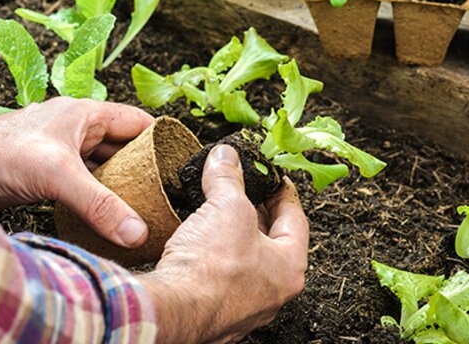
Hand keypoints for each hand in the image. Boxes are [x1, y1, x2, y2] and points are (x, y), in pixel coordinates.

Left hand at [0, 97, 153, 247]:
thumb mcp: (57, 175)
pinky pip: (86, 184)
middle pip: (124, 148)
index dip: (161, 140)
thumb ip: (100, 204)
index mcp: (87, 115)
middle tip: (164, 195)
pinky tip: (108, 215)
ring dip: (120, 186)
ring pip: (105, 167)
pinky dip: (99, 197)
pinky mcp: (50, 173)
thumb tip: (137, 232)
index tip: (179, 165)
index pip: (138, 123)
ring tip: (143, 208)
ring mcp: (64, 152)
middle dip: (143, 169)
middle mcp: (78, 130)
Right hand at [140, 145, 308, 342]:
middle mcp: (272, 292)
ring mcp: (244, 307)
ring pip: (245, 261)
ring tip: (218, 212)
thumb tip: (226, 156)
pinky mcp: (216, 312)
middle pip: (271, 242)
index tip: (274, 178)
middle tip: (245, 191)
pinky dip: (215, 257)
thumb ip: (228, 177)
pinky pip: (222, 278)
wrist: (173, 310)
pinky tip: (199, 243)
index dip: (283, 192)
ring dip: (234, 235)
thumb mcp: (226, 206)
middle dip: (256, 212)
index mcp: (289, 267)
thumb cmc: (212, 268)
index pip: (295, 219)